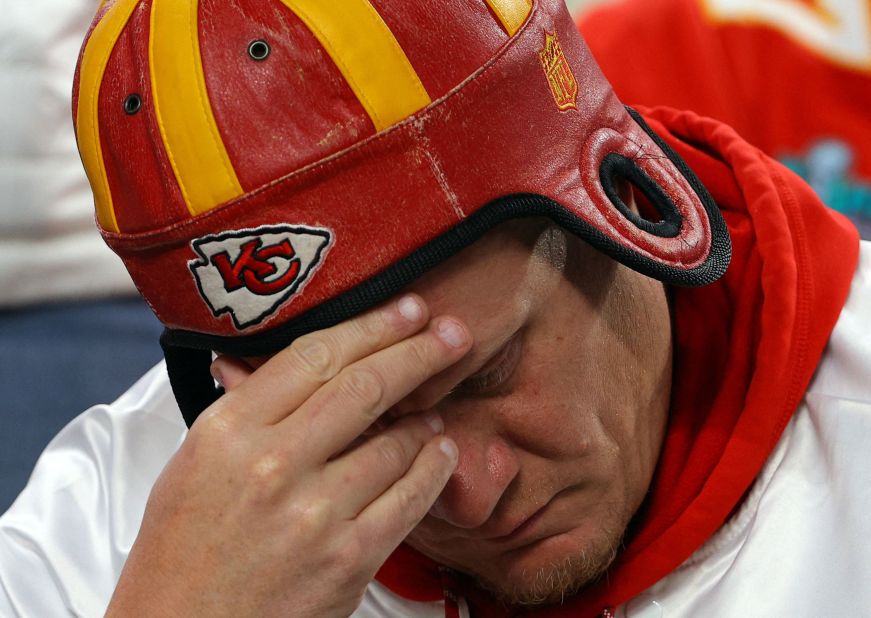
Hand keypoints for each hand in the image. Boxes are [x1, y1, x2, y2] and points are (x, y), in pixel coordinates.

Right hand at [106, 295, 469, 616]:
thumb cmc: (181, 553)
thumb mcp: (193, 463)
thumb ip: (248, 407)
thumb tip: (297, 363)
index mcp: (228, 431)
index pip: (315, 356)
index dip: (372, 327)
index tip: (406, 311)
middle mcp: (273, 464)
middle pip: (366, 386)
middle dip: (420, 352)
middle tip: (452, 334)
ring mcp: (316, 512)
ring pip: (396, 441)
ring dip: (427, 418)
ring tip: (435, 408)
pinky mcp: (349, 558)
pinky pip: (410, 498)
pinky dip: (435, 468)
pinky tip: (442, 451)